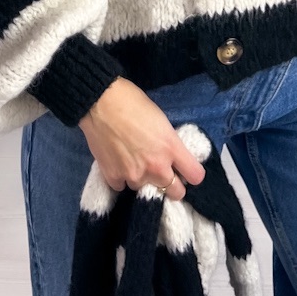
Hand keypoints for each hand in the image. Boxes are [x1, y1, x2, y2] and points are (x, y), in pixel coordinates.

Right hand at [79, 77, 206, 200]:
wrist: (100, 102)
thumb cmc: (133, 103)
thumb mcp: (162, 122)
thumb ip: (169, 144)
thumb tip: (171, 158)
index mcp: (171, 148)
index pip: (196, 176)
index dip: (192, 174)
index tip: (185, 170)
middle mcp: (157, 167)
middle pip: (176, 192)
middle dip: (173, 185)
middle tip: (163, 173)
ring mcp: (134, 175)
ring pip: (145, 188)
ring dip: (142, 179)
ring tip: (132, 160)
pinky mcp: (114, 178)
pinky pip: (122, 186)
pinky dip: (120, 177)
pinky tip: (117, 162)